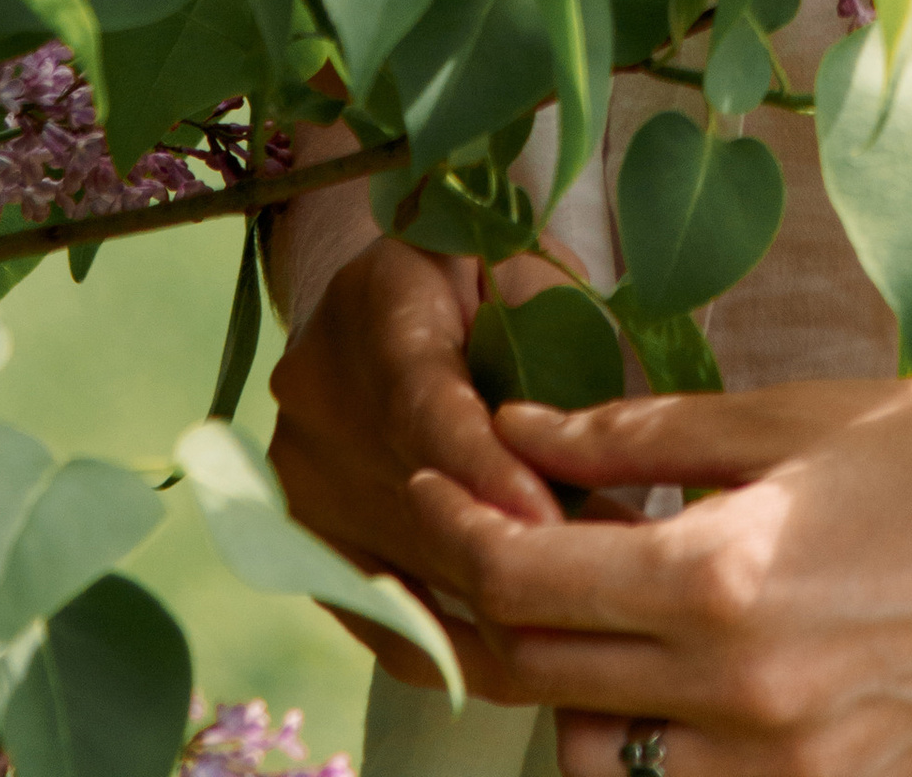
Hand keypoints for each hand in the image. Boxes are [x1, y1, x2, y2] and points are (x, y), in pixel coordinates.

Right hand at [268, 233, 576, 701]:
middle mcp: (318, 399)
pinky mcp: (304, 537)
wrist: (378, 299)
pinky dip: (454, 645)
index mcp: (377, 308)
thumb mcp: (517, 260)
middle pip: (416, 505)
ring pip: (403, 570)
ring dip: (498, 606)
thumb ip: (545, 319)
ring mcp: (300, 477)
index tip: (548, 521)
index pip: (426, 410)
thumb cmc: (476, 273)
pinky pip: (381, 614)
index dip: (487, 472)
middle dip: (515, 554)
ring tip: (593, 617)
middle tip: (611, 585)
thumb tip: (574, 434)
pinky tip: (529, 652)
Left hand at [405, 374, 911, 774]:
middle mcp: (737, 694)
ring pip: (603, 754)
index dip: (456, 529)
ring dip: (565, 684)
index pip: (526, 577)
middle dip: (485, 604)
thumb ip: (642, 438)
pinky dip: (655, 740)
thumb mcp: (791, 418)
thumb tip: (523, 432)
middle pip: (541, 673)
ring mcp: (785, 768)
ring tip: (579, 609)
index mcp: (721, 578)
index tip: (427, 489)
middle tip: (478, 538)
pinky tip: (669, 670)